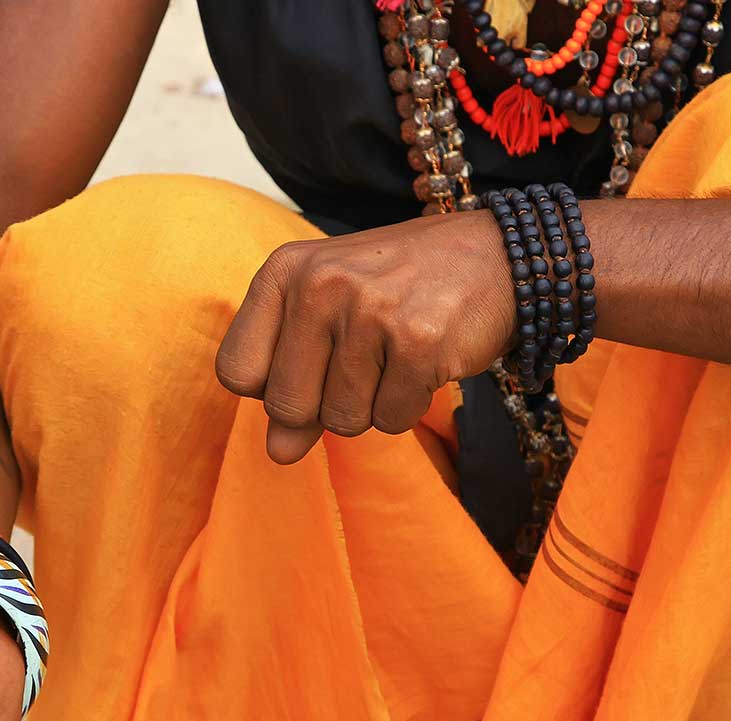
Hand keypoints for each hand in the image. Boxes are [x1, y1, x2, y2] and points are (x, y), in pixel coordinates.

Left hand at [215, 211, 516, 463]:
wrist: (495, 258)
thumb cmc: (398, 290)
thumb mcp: (330, 318)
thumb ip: (294, 382)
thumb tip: (276, 453)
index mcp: (285, 271)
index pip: (235, 372)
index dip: (271, 389)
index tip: (308, 366)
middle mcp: (320, 284)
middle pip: (286, 406)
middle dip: (325, 407)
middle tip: (363, 364)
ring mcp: (370, 311)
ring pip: (342, 420)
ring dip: (372, 405)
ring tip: (395, 356)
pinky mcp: (419, 342)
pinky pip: (391, 420)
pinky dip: (408, 405)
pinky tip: (424, 361)